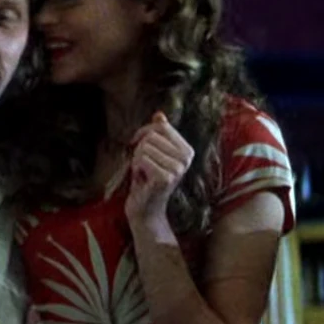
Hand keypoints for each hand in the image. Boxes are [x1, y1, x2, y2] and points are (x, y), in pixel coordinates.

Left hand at [124, 111, 194, 234]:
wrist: (146, 209)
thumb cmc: (147, 180)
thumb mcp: (154, 153)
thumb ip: (158, 134)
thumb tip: (159, 114)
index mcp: (187, 151)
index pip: (161, 127)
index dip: (145, 132)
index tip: (138, 144)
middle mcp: (186, 159)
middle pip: (151, 136)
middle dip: (140, 149)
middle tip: (143, 166)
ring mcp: (177, 169)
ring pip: (144, 148)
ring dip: (137, 160)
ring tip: (143, 173)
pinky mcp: (165, 178)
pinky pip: (141, 159)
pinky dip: (135, 168)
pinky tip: (142, 179)